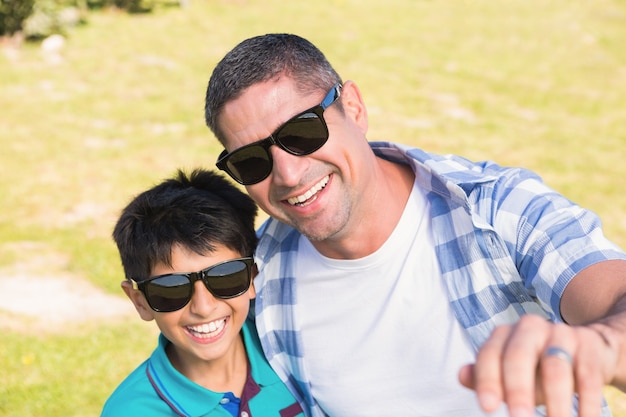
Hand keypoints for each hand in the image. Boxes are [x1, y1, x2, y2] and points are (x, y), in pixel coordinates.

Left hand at [458, 314, 618, 416]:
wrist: (588, 349)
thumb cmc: (538, 366)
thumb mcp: (510, 371)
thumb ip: (485, 375)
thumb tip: (461, 375)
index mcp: (505, 334)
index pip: (489, 354)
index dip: (487, 380)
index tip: (488, 408)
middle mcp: (530, 328)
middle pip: (519, 355)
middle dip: (517, 389)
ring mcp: (562, 334)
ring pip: (555, 365)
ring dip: (556, 400)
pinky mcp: (589, 346)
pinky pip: (587, 376)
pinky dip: (586, 402)